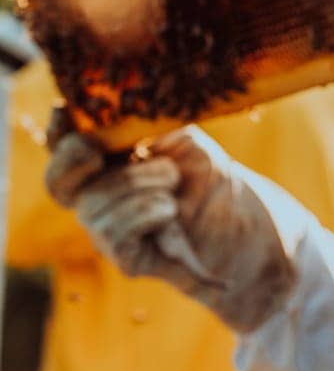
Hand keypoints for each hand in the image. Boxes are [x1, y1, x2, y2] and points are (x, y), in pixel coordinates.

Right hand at [45, 115, 296, 332]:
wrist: (241, 222)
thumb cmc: (206, 176)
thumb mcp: (181, 141)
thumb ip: (148, 128)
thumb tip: (122, 114)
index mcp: (103, 169)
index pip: (61, 153)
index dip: (55, 134)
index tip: (62, 111)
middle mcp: (97, 201)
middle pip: (60, 185)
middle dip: (76, 162)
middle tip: (106, 151)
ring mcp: (109, 232)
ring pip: (92, 207)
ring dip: (137, 184)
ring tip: (172, 181)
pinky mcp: (129, 260)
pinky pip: (115, 235)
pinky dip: (145, 212)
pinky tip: (170, 208)